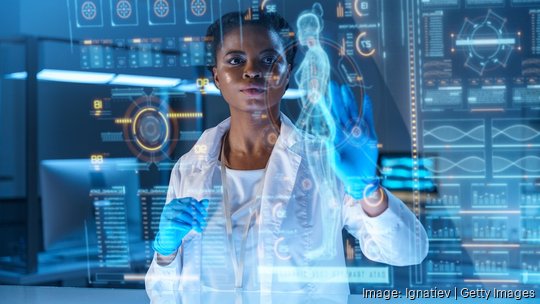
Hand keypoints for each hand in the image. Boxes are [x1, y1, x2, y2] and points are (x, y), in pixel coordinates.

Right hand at [152, 197, 208, 255]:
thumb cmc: (181, 225)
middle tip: (204, 223)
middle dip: (197, 215)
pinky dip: (183, 225)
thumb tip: (207, 201)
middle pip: (186, 207)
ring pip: (181, 214)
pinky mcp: (164, 223)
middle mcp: (170, 206)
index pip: (190, 200)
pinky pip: (174, 223)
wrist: (169, 238)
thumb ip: (198, 208)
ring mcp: (166, 214)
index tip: (205, 214)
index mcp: (177, 201)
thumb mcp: (191, 217)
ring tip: (199, 227)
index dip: (199, 206)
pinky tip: (189, 228)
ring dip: (192, 221)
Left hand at [329, 81, 379, 199]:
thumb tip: (328, 139)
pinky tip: (366, 99)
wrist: (361, 179)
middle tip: (332, 85)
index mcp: (336, 136)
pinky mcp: (370, 135)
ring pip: (353, 112)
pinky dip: (368, 109)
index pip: (330, 118)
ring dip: (350, 100)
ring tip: (345, 89)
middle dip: (337, 99)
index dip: (326, 107)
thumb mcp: (336, 162)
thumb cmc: (345, 172)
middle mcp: (346, 131)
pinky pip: (368, 119)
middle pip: (341, 111)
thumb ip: (333, 151)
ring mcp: (358, 132)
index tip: (320, 96)